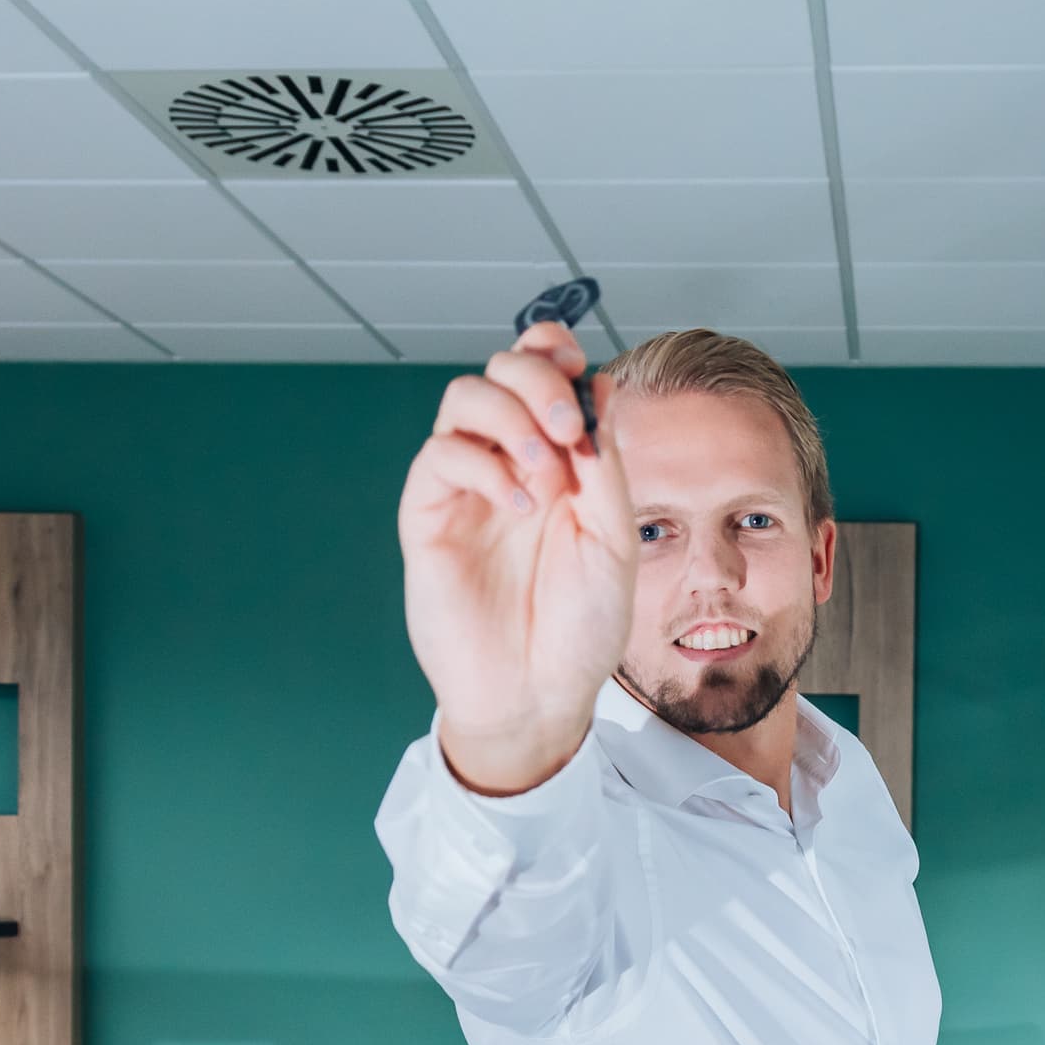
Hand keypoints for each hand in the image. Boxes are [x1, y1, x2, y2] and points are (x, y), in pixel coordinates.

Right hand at [396, 320, 635, 794]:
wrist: (539, 693)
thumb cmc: (580, 627)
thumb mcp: (614, 539)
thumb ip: (605, 463)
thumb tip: (600, 386)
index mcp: (560, 457)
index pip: (544, 369)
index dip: (554, 350)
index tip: (579, 373)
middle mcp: (510, 460)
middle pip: (503, 369)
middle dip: (538, 381)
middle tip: (568, 429)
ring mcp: (468, 485)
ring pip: (464, 397)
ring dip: (511, 417)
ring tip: (545, 477)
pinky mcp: (430, 515)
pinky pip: (442, 455)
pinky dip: (484, 465)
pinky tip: (518, 506)